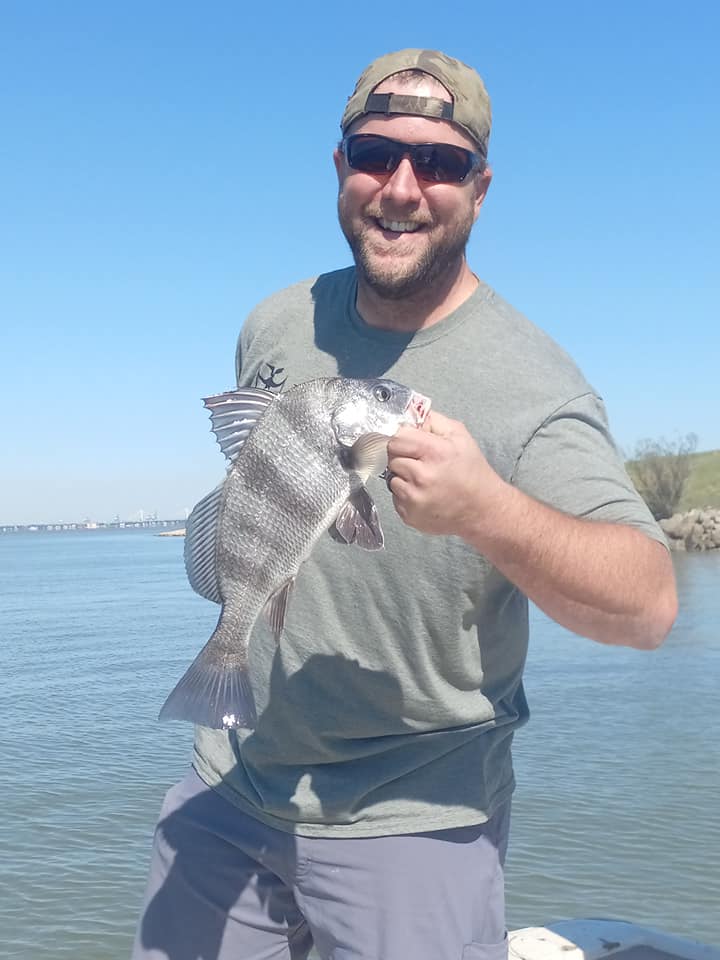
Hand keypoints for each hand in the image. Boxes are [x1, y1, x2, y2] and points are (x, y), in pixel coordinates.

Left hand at [385, 411, 506, 537]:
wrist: (482, 509)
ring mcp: (414, 498)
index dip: (403, 439)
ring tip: (425, 479)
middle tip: (421, 462)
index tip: (410, 443)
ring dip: (404, 477)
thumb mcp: (460, 436)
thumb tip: (410, 415)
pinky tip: (424, 493)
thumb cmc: (472, 472)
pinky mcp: (410, 514)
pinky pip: (396, 497)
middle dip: (404, 457)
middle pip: (391, 457)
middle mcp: (422, 476)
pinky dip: (406, 495)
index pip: (396, 438)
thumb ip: (432, 421)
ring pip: (392, 478)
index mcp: (435, 452)